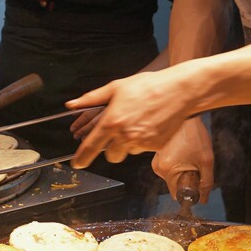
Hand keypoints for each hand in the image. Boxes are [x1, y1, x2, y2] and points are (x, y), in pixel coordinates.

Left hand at [67, 68, 193, 167]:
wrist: (179, 91)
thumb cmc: (148, 86)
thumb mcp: (116, 87)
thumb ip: (92, 98)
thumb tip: (72, 104)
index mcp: (111, 122)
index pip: (91, 147)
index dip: (82, 158)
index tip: (77, 164)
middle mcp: (125, 135)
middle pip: (110, 156)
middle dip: (111, 148)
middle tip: (117, 134)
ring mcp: (141, 142)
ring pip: (127, 152)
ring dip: (127, 144)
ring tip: (136, 124)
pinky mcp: (155, 146)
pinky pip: (143, 149)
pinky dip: (143, 141)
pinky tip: (148, 125)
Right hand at [151, 117, 213, 202]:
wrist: (187, 116)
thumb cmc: (195, 135)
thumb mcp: (206, 161)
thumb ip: (206, 182)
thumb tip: (204, 199)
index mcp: (167, 170)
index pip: (175, 194)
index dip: (188, 192)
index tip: (196, 184)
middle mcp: (157, 166)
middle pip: (174, 184)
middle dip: (186, 179)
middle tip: (196, 165)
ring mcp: (156, 159)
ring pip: (172, 175)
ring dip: (182, 170)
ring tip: (190, 156)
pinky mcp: (157, 153)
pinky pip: (168, 166)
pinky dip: (177, 163)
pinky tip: (185, 152)